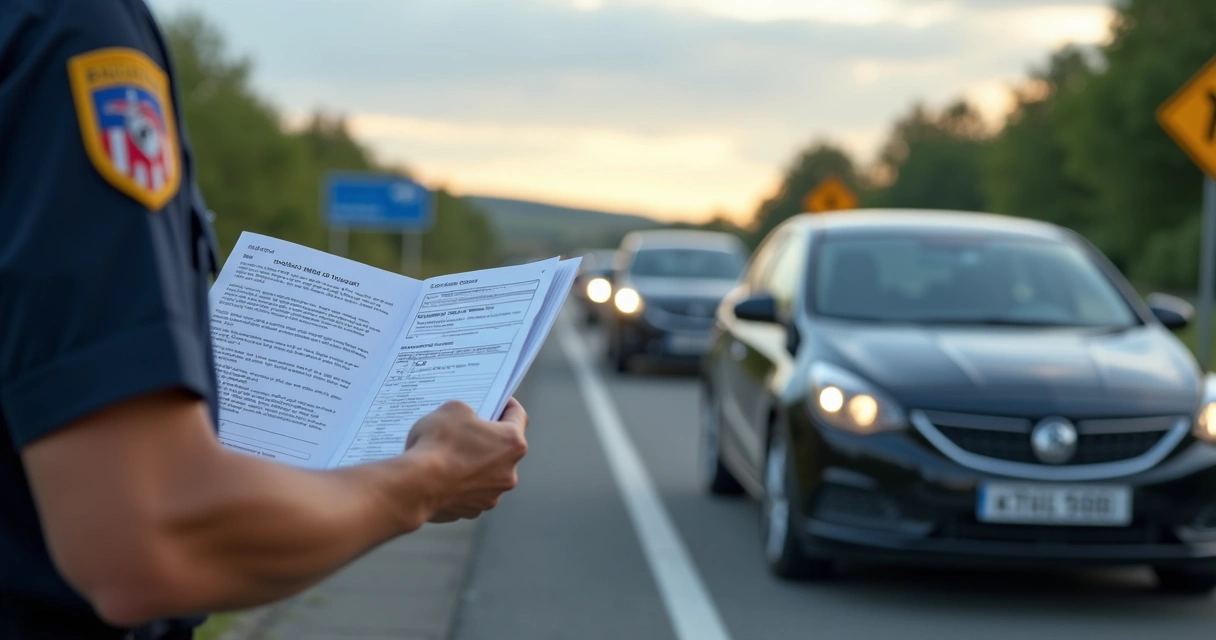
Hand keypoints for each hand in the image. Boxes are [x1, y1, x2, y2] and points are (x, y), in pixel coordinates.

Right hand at [403, 398, 528, 523]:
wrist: (416, 486)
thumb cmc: (438, 444)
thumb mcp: (452, 409)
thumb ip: (467, 411)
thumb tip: (465, 420)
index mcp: (512, 443)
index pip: (518, 416)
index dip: (506, 405)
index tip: (496, 402)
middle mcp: (509, 472)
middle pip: (503, 448)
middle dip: (487, 438)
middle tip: (467, 429)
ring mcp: (491, 495)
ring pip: (486, 473)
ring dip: (474, 463)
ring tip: (449, 454)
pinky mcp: (472, 511)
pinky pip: (469, 492)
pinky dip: (460, 483)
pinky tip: (442, 475)